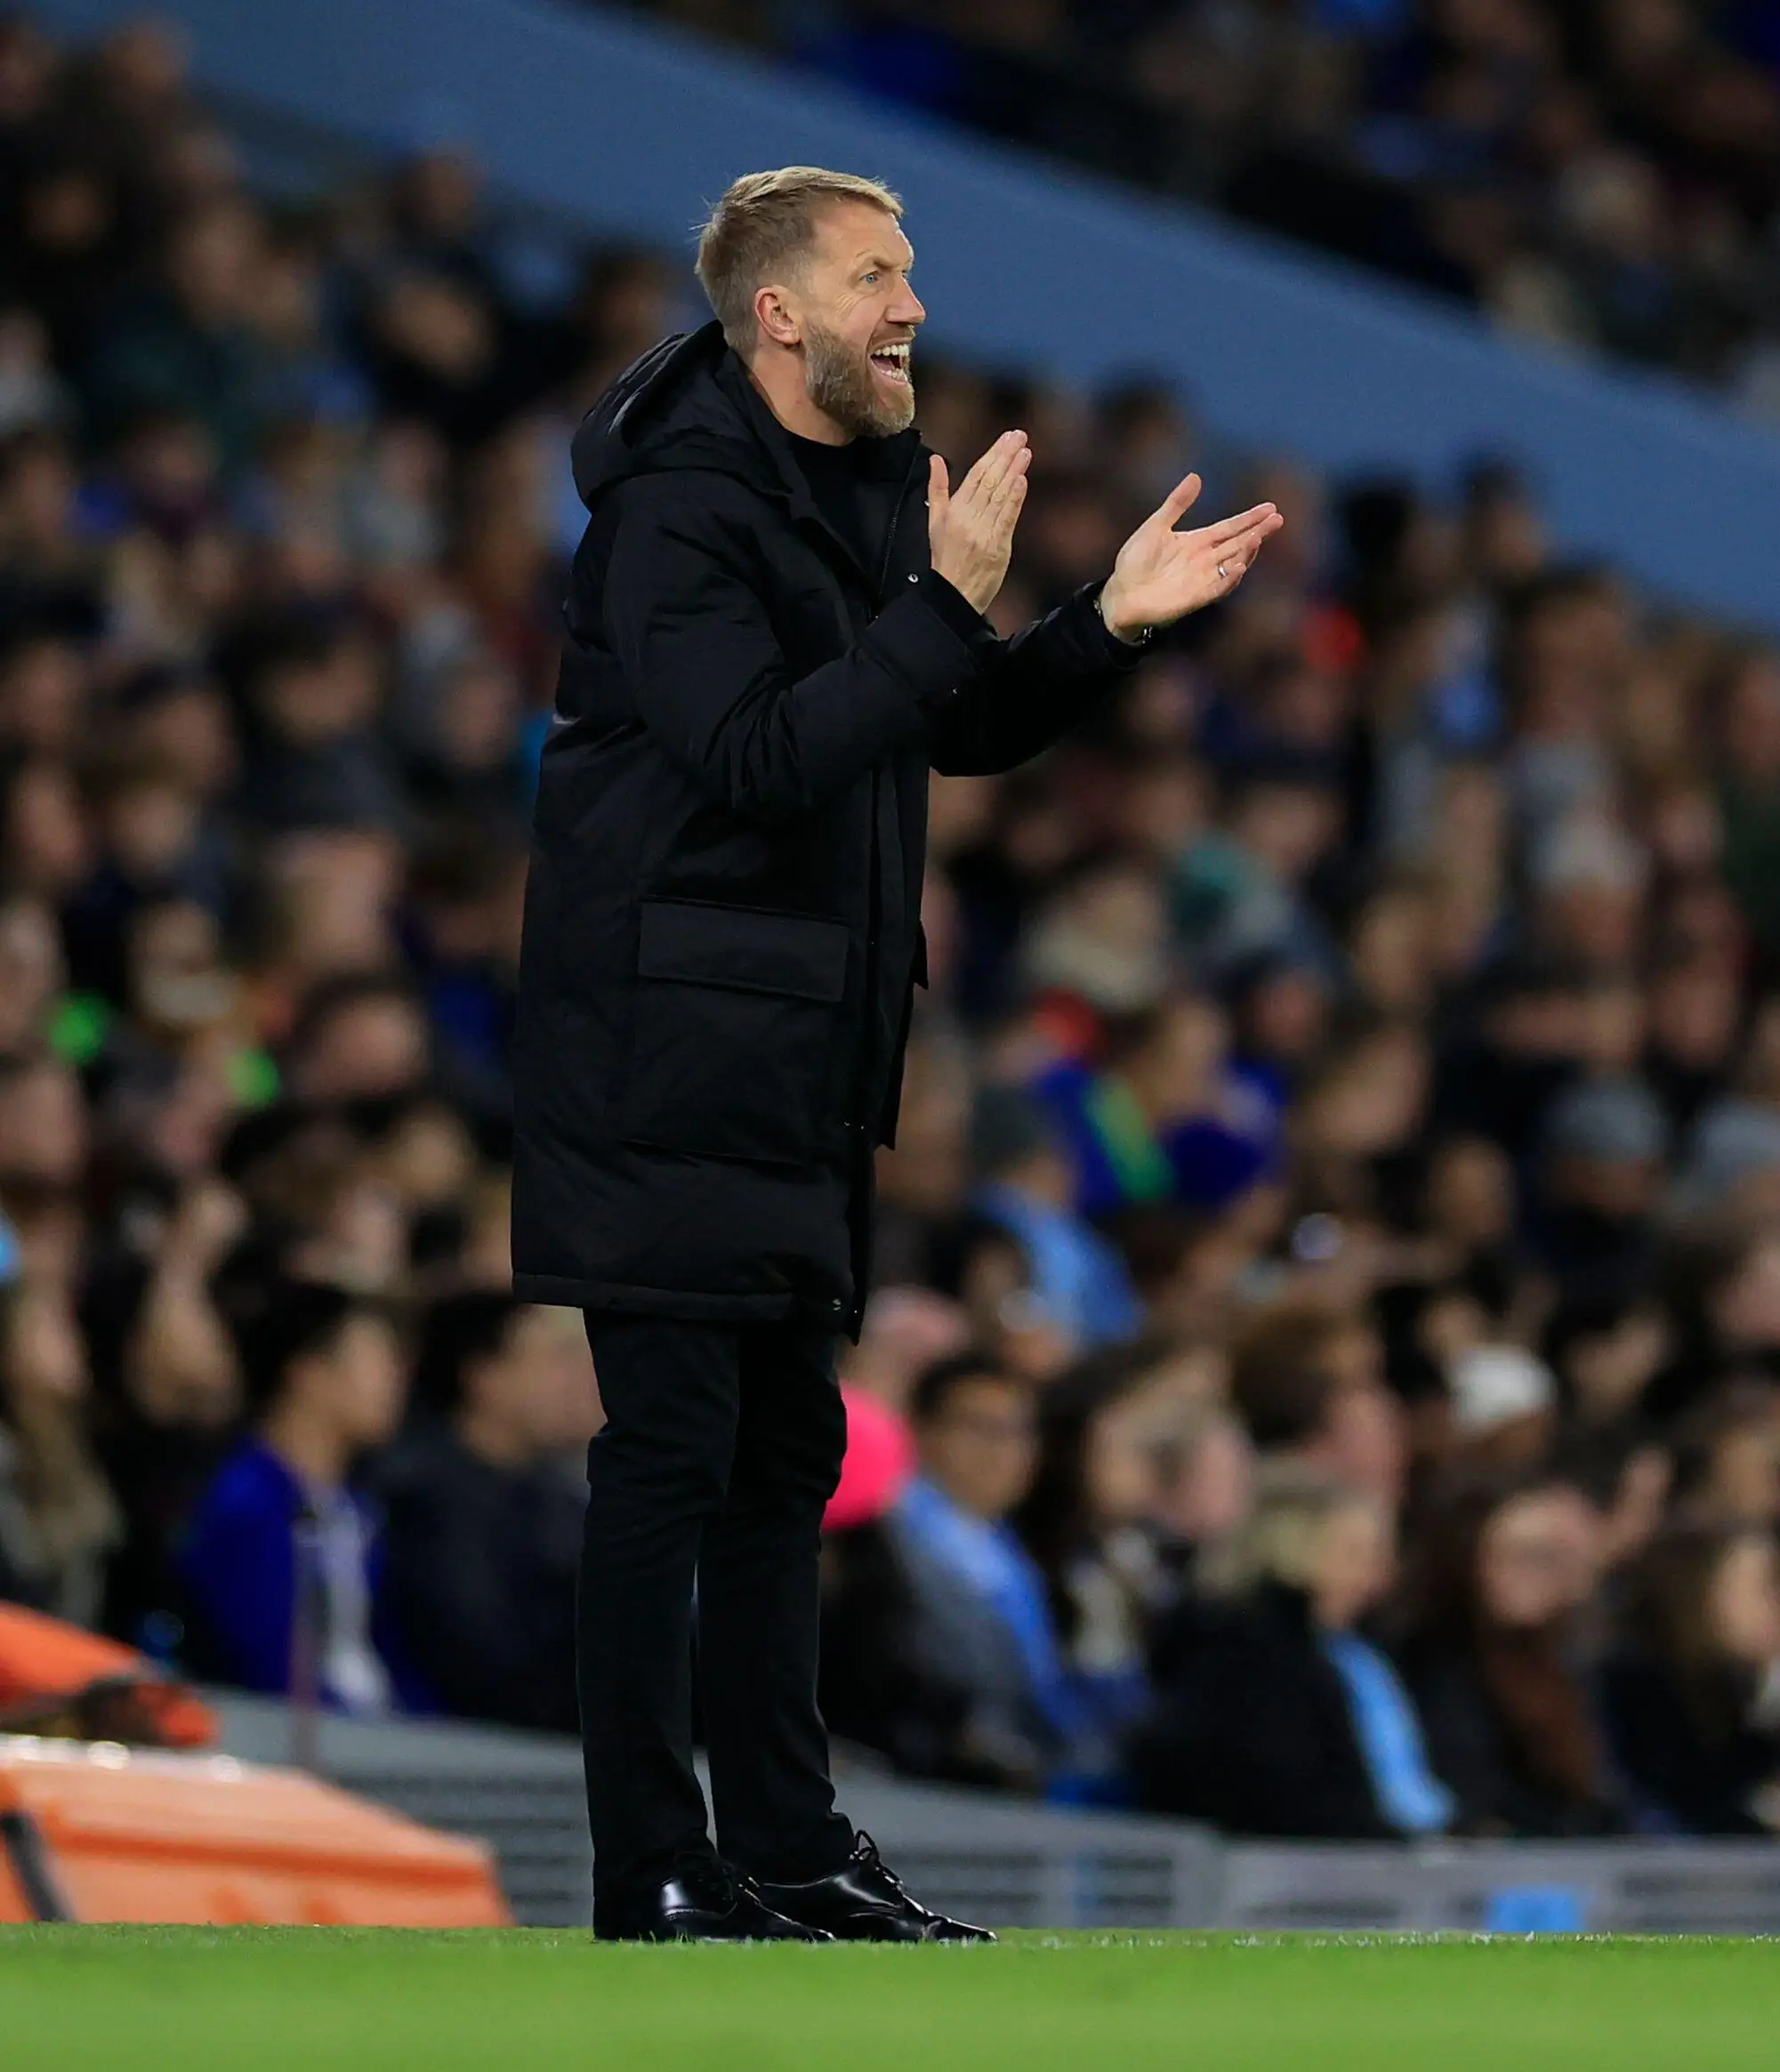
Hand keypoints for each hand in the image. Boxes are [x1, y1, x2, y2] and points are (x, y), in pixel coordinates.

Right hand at [927, 430, 1029, 614]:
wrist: (953, 595)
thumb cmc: (945, 559)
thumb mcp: (934, 522)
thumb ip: (937, 489)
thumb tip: (936, 460)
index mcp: (953, 512)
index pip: (974, 476)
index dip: (991, 455)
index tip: (1005, 439)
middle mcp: (968, 520)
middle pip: (989, 482)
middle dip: (1006, 457)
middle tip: (1020, 437)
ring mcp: (984, 533)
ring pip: (1000, 497)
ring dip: (1014, 472)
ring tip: (1025, 452)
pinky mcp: (998, 548)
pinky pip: (1007, 518)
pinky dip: (1015, 498)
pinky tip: (1022, 480)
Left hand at [1099, 475, 1282, 638]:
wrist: (1120, 594)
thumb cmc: (1135, 561)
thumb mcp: (1155, 526)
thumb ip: (1176, 504)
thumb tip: (1195, 477)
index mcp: (1197, 542)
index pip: (1230, 528)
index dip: (1249, 518)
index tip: (1270, 508)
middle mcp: (1205, 560)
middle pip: (1238, 544)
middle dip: (1258, 532)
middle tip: (1278, 519)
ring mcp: (1203, 579)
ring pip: (1233, 564)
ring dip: (1247, 552)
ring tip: (1258, 537)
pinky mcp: (1195, 597)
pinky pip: (1218, 588)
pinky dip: (1229, 579)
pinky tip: (1238, 566)